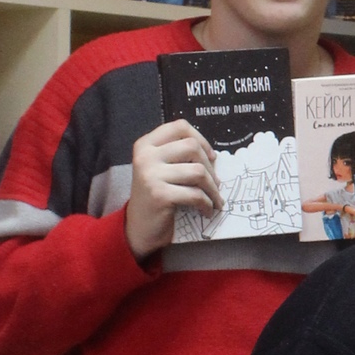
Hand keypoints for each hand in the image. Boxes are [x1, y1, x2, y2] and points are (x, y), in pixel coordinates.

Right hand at [125, 119, 220, 257]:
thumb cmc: (156, 196)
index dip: (201, 139)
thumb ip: (178, 155)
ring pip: (198, 171)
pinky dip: (207, 204)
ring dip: (212, 188)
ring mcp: (150, 174)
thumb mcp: (161, 169)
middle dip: (210, 167)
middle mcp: (145, 155)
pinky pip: (195, 194)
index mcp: (146, 144)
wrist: (139, 228)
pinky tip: (206, 211)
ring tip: (214, 199)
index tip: (211, 157)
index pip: (180, 127)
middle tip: (215, 183)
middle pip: (192, 147)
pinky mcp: (159, 194)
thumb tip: (213, 156)